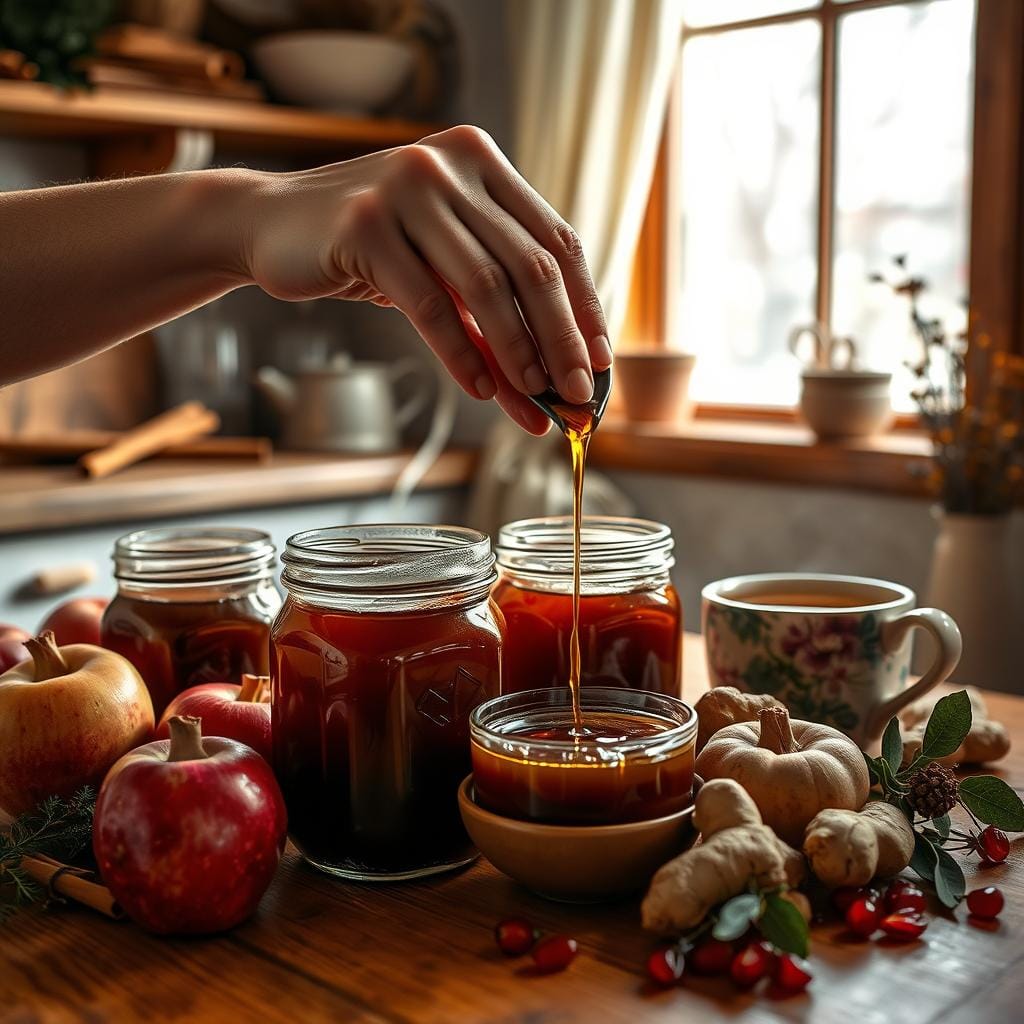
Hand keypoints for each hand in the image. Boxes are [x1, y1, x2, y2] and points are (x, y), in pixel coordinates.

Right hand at [242, 125, 610, 433]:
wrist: (269, 226)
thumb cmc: (367, 251)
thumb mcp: (440, 266)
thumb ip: (492, 309)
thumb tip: (547, 387)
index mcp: (482, 163)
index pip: (557, 239)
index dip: (585, 305)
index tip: (600, 362)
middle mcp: (451, 166)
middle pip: (532, 264)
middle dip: (563, 339)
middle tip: (578, 395)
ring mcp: (406, 189)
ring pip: (486, 285)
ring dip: (518, 353)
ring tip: (537, 402)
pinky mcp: (363, 226)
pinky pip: (428, 304)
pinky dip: (461, 354)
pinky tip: (482, 391)